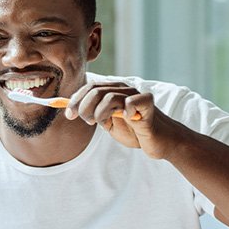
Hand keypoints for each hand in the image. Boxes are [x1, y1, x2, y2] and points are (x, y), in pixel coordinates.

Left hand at [65, 82, 184, 159]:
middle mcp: (123, 89)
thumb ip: (93, 114)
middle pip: (95, 90)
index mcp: (112, 91)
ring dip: (100, 113)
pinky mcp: (147, 103)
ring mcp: (135, 95)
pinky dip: (125, 110)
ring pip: (108, 96)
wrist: (159, 141)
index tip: (69, 115)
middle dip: (84, 108)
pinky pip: (132, 101)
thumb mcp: (108, 123)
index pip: (89, 88)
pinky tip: (128, 118)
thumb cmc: (133, 131)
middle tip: (88, 122)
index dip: (76, 100)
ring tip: (103, 123)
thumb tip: (71, 109)